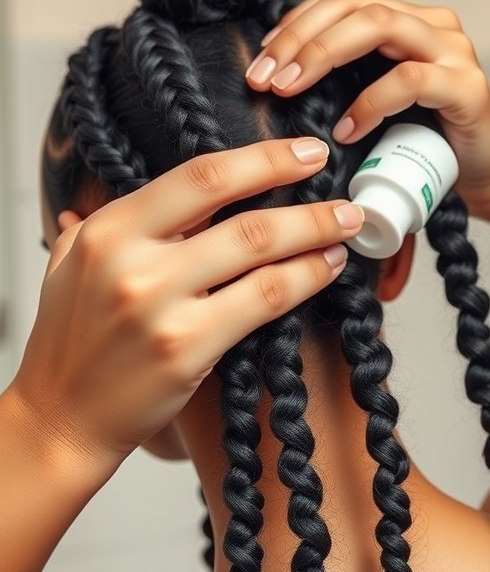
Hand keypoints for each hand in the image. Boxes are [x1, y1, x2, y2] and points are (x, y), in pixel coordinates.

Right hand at [11, 138, 363, 469]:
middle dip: (302, 197)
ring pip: (257, 252)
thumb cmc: (71, 344)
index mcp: (107, 230)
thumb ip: (109, 225)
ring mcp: (159, 306)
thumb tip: (146, 197)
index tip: (302, 153)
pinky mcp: (185, 349)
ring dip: (314, 234)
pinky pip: (262, 302)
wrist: (62, 418)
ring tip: (345, 229)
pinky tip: (324, 269)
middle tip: (342, 194)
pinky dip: (303, 280)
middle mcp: (130, 260)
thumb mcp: (74, 266)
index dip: (261, 159)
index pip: (198, 176)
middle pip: (238, 211)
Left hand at [245, 0, 489, 212]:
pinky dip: (369, 103)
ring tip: (289, 90)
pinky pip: (408, 80)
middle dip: (299, 38)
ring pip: (380, 26)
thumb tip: (275, 82)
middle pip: (355, 5)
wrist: (482, 176)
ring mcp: (453, 51)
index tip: (260, 61)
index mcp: (406, 20)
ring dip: (323, 55)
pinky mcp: (467, 87)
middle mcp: (431, 24)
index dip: (295, 24)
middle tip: (263, 79)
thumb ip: (342, 83)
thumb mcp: (372, 106)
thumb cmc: (422, 144)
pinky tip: (344, 130)